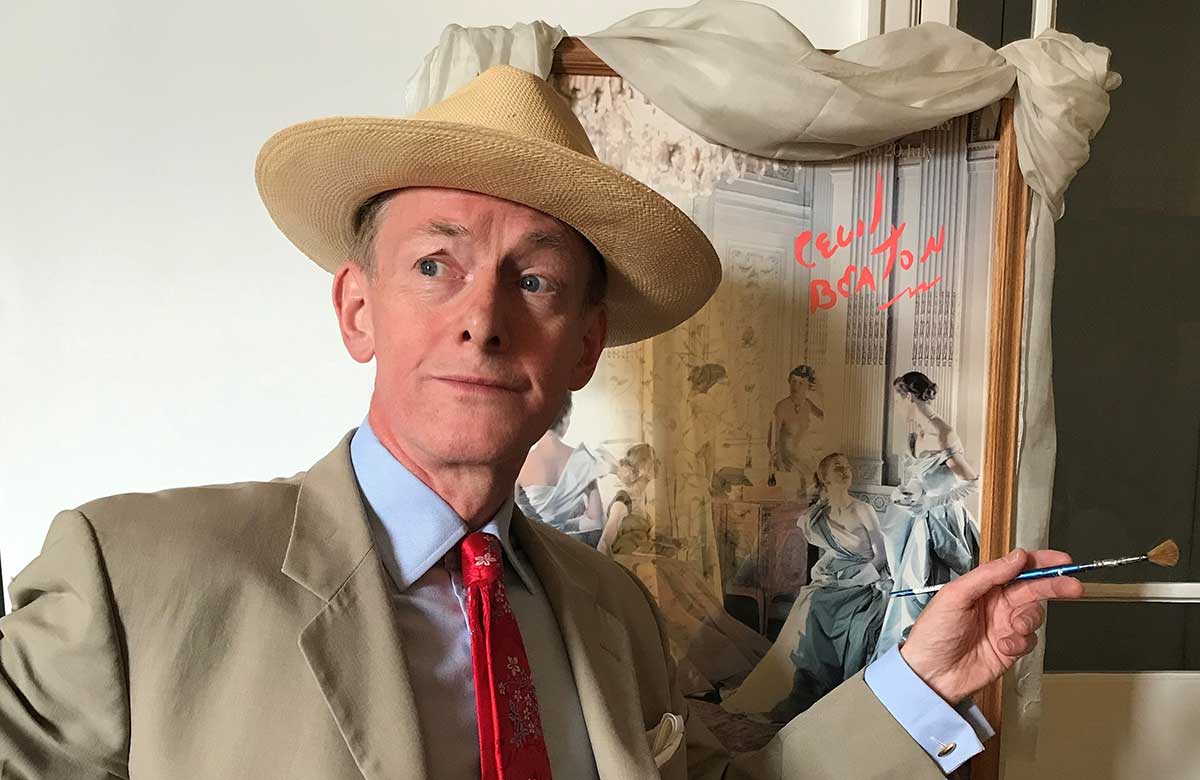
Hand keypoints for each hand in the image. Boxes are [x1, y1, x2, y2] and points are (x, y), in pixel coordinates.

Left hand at [899, 549, 1083, 704]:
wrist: (930, 675)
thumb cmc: (933, 633)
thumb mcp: (955, 596)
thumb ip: (988, 576)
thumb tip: (1016, 557)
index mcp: (982, 586)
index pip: (1016, 568)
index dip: (1039, 562)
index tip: (1061, 561)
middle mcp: (995, 603)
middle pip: (1033, 589)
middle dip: (1054, 586)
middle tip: (1073, 586)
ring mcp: (1003, 625)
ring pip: (1034, 615)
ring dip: (1029, 620)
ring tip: (1013, 629)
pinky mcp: (1009, 648)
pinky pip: (1029, 640)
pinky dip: (1021, 642)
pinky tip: (1004, 647)